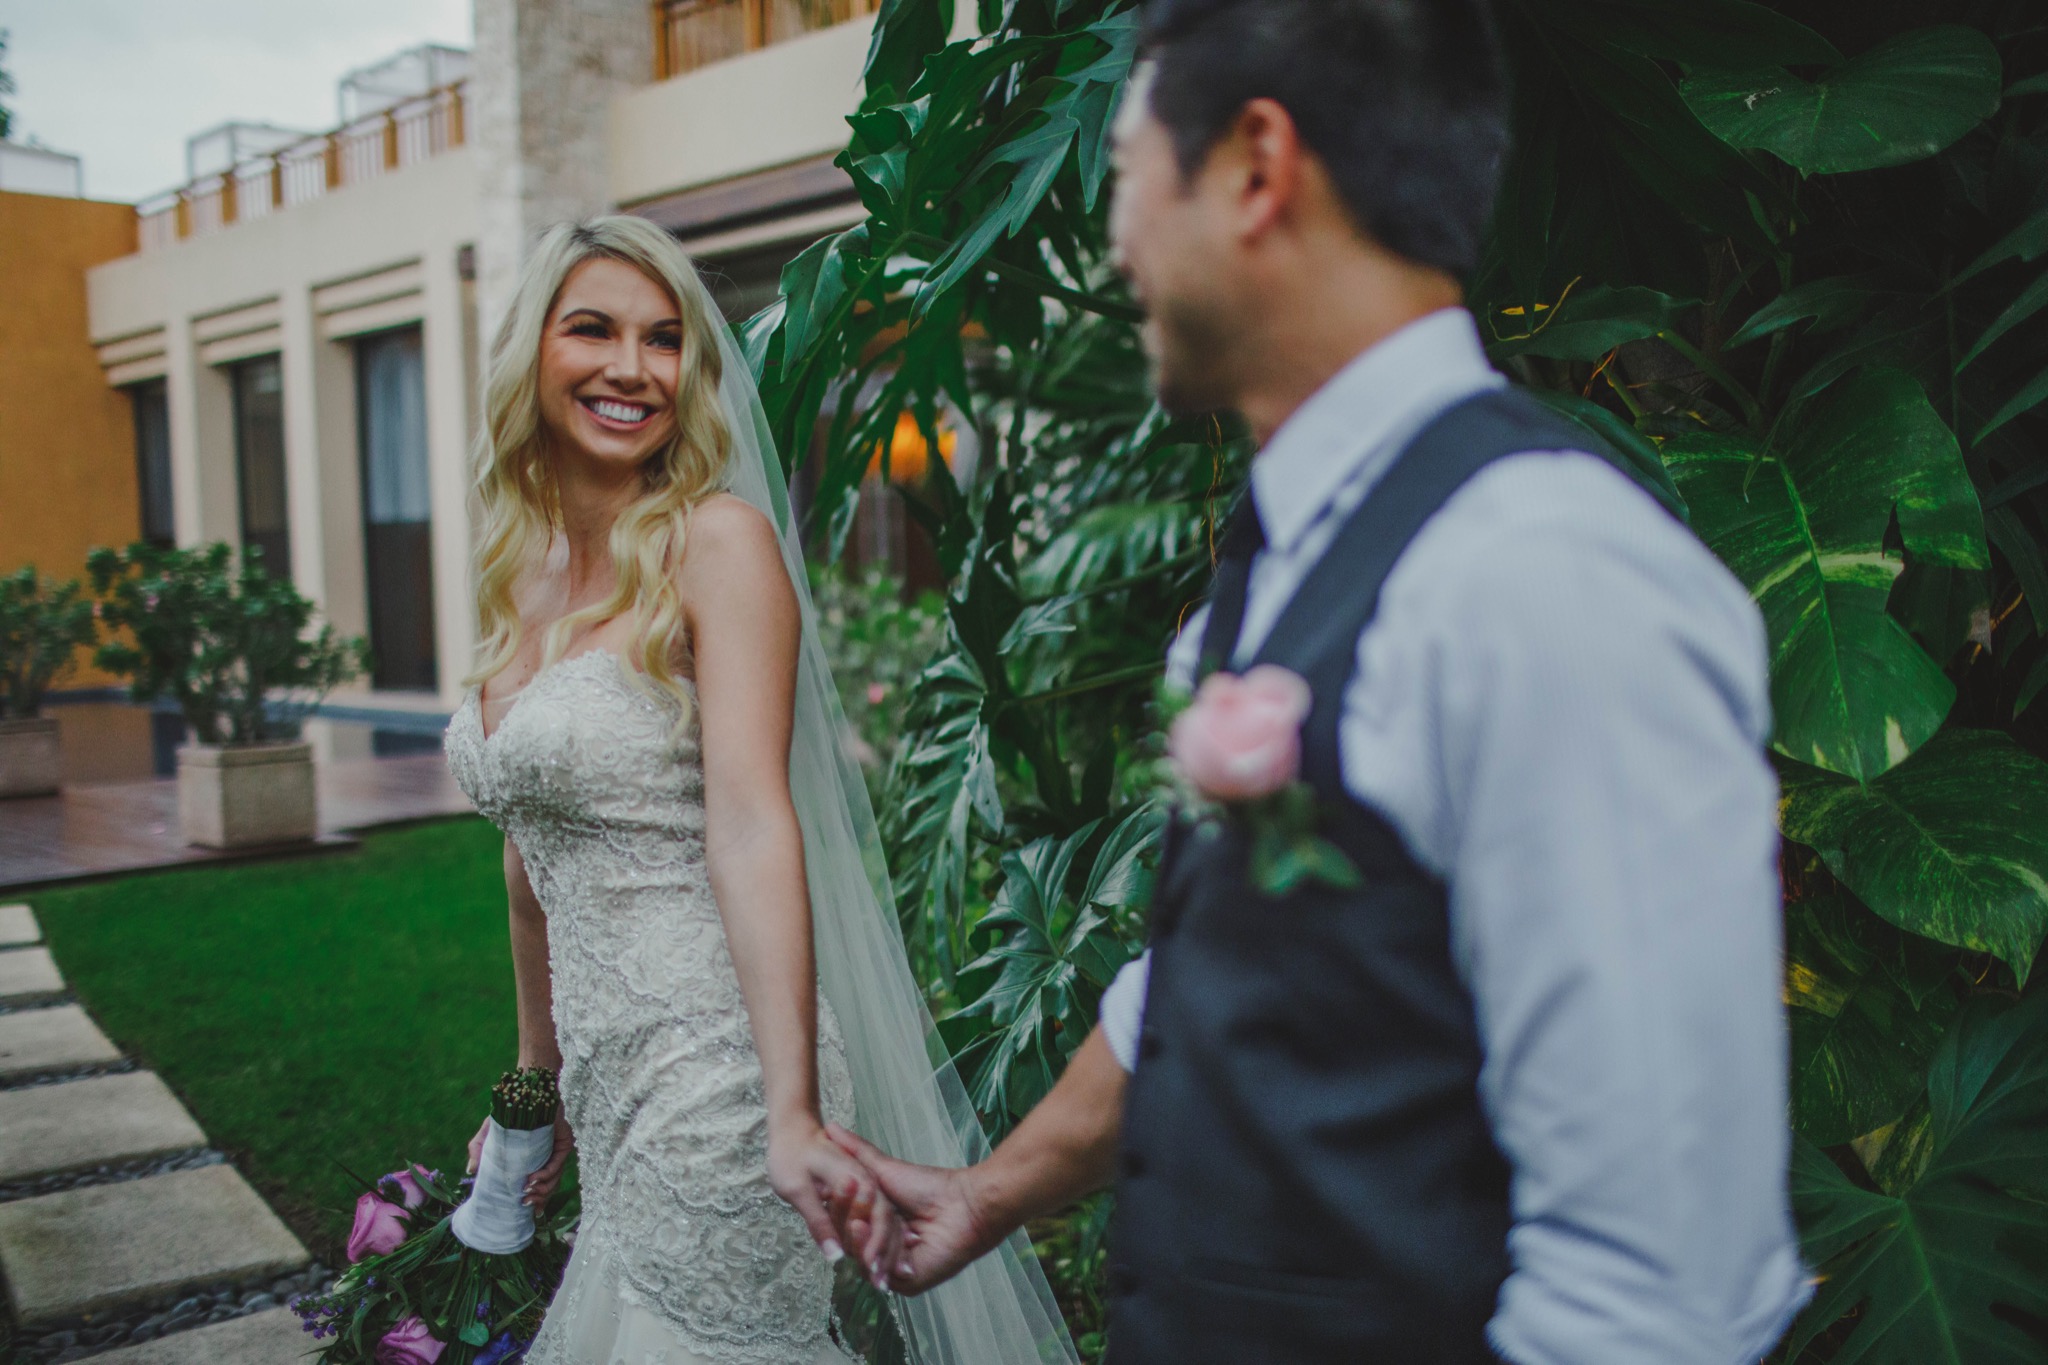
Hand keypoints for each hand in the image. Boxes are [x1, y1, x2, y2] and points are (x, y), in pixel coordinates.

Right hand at [467, 1113, 574, 1207]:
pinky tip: (534, 1178)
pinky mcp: (564, 1142)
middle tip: (524, 1204)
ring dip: (542, 1190)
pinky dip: (546, 1174)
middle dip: (539, 1200)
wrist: (525, 1091)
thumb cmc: (508, 1113)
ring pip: (554, 1179)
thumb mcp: (488, 1134)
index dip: (536, 1203)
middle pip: (549, 1188)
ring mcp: (556, 1152)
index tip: (530, 1215)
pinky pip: (558, 1164)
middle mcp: (546, 1160)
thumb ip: (478, 1151)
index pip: (538, 1188)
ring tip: (527, 1192)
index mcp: (532, 1163)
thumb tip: (470, 1170)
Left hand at [769, 1121, 904, 1291]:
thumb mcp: (798, 1190)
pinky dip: (877, 1237)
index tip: (875, 1276)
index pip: (878, 1219)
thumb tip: (835, 1256)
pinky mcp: (861, 1190)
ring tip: (883, 1280)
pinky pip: (874, 1217)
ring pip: (884, 1221)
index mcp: (859, 1179)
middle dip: (886, 1254)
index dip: (877, 1248)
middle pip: (886, 1223)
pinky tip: (875, 1259)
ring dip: (884, 1249)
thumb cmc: (790, 1156)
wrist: (792, 1129)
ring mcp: (867, 1185)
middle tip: (883, 1286)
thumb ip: (819, 1222)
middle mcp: (869, 1182)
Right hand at [827, 1123, 995, 1294]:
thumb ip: (855, 1152)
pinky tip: (868, 1233)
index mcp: (875, 1226)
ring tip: (859, 1221)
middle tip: (847, 1201)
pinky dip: (873, 1253)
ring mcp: (893, 1266)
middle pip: (850, 1243)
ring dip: (859, 1238)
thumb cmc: (930, 1186)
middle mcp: (882, 1247)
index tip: (834, 1186)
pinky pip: (880, 1273)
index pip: (844, 1224)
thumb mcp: (883, 1168)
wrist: (962, 1203)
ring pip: (862, 1259)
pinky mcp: (906, 1282)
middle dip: (846, 1223)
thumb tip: (830, 1127)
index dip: (837, 1207)